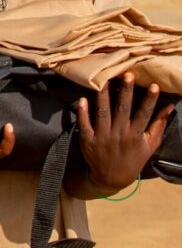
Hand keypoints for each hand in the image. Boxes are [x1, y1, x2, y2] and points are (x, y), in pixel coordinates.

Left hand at [77, 72, 173, 192]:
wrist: (111, 178)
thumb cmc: (133, 158)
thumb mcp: (149, 145)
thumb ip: (158, 125)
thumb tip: (170, 107)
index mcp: (136, 136)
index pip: (144, 114)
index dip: (149, 100)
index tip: (154, 85)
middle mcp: (119, 134)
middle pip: (123, 109)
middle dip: (126, 92)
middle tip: (127, 74)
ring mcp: (102, 137)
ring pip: (102, 113)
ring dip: (103, 96)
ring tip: (103, 80)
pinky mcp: (88, 139)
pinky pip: (84, 123)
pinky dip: (83, 112)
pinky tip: (82, 98)